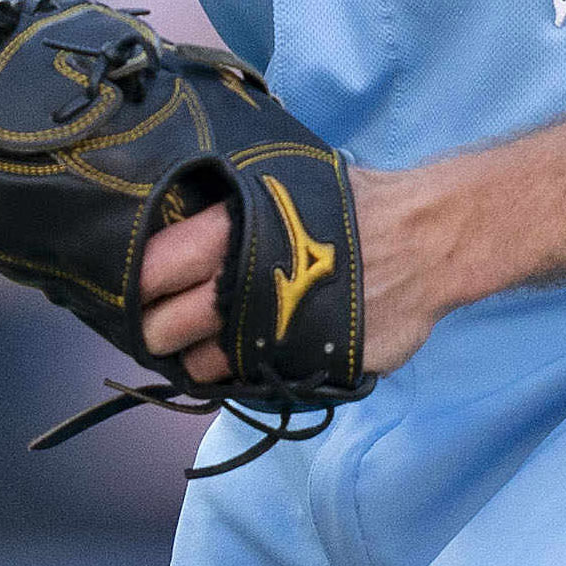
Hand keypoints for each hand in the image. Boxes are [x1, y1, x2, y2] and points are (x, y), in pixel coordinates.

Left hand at [138, 160, 465, 389]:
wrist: (425, 241)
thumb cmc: (352, 206)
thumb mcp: (283, 185)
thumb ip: (232, 210)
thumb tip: (181, 219)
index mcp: (233, 230)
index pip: (154, 266)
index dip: (140, 282)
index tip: (141, 288)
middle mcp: (244, 282)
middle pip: (165, 323)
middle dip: (155, 328)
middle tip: (159, 325)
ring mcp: (272, 329)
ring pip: (200, 361)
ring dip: (194, 358)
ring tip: (202, 345)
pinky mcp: (301, 364)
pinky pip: (247, 380)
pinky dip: (237, 373)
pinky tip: (242, 358)